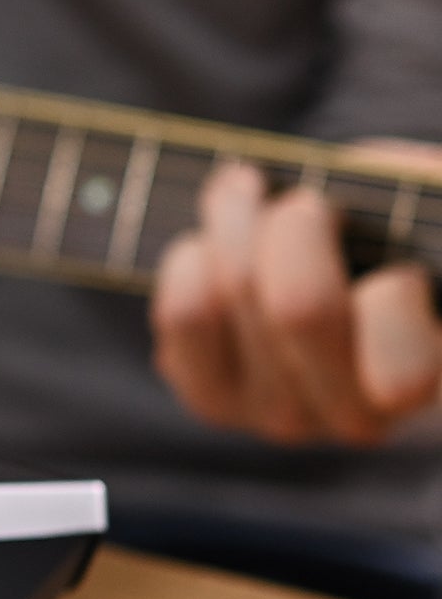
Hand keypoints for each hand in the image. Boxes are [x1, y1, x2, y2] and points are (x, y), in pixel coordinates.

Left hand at [150, 145, 441, 444]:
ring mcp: (280, 416)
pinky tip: (211, 242)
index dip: (393, 290)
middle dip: (296, 224)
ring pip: (228, 299)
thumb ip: (420, 212)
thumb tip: (399, 181)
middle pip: (300, 307)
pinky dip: (190, 258)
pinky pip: (181, 314)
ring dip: (233, 223)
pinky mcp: (214, 400)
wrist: (355, 295)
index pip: (403, 369)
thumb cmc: (408, 246)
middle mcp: (355, 418)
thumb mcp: (428, 220)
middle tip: (305, 199)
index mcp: (429, 380)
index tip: (394, 258)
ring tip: (246, 193)